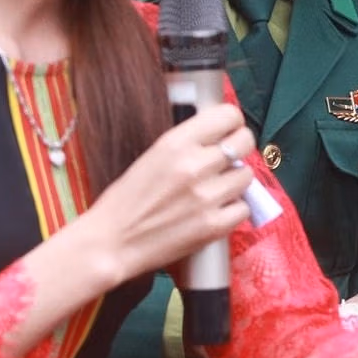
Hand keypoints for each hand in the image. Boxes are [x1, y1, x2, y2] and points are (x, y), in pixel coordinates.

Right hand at [84, 104, 254, 282]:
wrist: (111, 242)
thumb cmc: (127, 199)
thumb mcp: (153, 156)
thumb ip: (188, 144)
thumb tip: (222, 135)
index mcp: (175, 142)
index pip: (228, 115)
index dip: (233, 123)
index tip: (229, 130)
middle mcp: (195, 165)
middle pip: (245, 142)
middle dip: (240, 148)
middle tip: (230, 159)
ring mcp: (207, 196)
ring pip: (246, 176)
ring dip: (235, 181)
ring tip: (215, 189)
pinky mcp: (214, 225)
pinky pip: (243, 207)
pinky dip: (233, 209)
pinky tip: (214, 211)